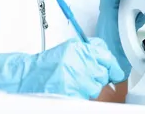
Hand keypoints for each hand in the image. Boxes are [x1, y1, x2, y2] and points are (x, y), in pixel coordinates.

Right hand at [0, 38, 123, 99]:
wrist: (29, 75)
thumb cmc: (48, 63)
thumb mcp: (69, 48)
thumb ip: (89, 49)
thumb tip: (106, 56)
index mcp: (80, 49)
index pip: (107, 57)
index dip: (113, 67)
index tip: (115, 73)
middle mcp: (79, 62)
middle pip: (103, 74)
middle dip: (96, 77)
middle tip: (85, 76)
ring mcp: (76, 78)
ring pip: (95, 88)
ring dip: (88, 88)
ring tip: (74, 83)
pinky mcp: (71, 93)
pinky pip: (86, 97)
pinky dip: (80, 95)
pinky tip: (71, 89)